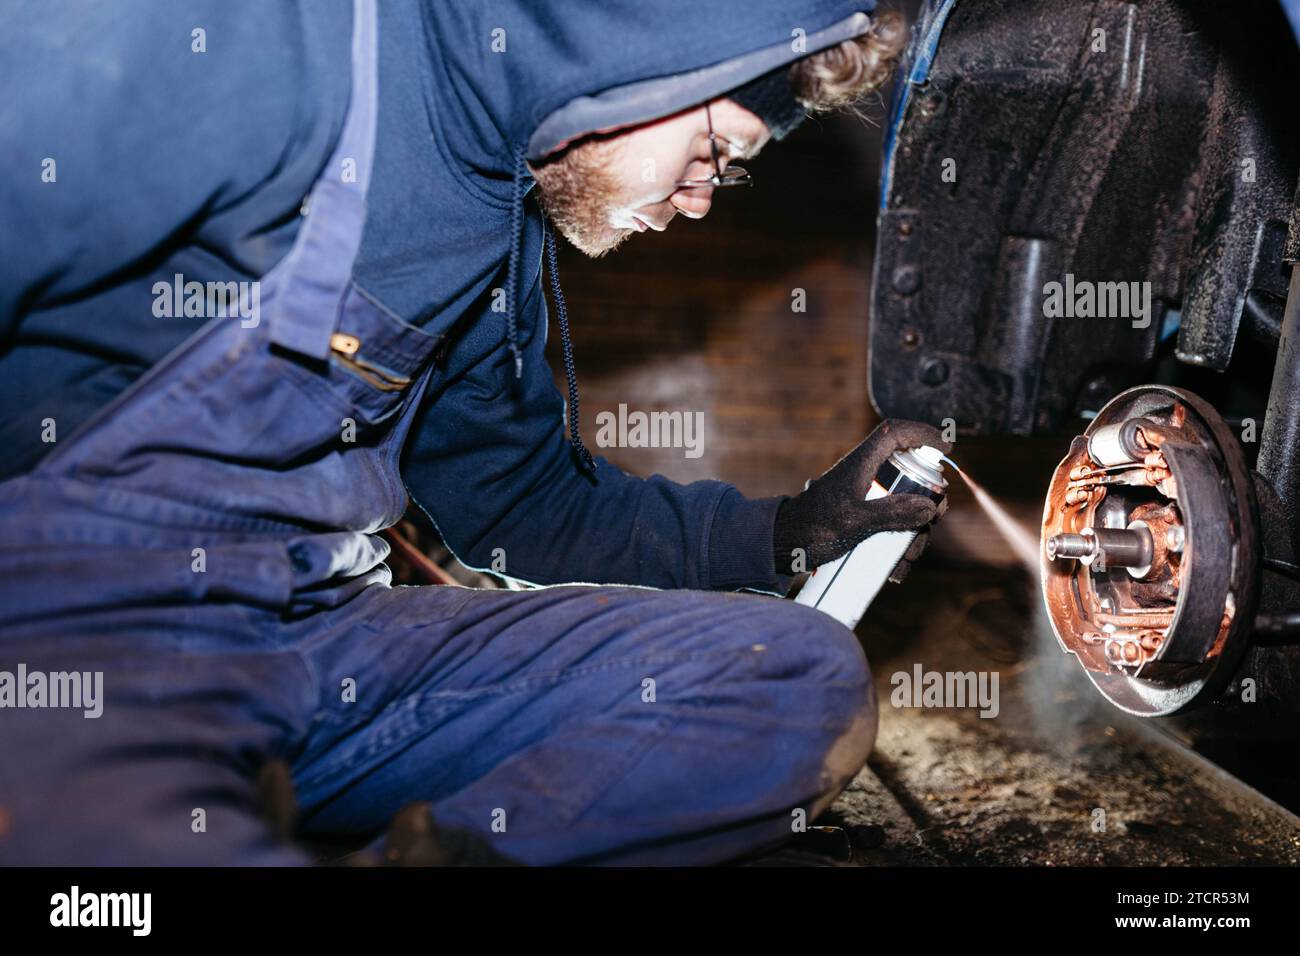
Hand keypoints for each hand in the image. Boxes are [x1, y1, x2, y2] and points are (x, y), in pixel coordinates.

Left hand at [772, 419, 950, 574]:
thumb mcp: (853, 522)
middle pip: (912, 477)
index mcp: (861, 464)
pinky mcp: (864, 517)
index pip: (895, 433)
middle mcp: (867, 476)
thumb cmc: (810, 529)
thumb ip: (892, 513)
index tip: (947, 449)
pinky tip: (896, 570)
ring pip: (906, 506)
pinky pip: (892, 526)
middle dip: (927, 504)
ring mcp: (866, 497)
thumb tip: (931, 507)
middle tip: (931, 525)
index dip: (924, 434)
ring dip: (914, 534)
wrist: (781, 547)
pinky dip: (899, 546)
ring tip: (907, 560)